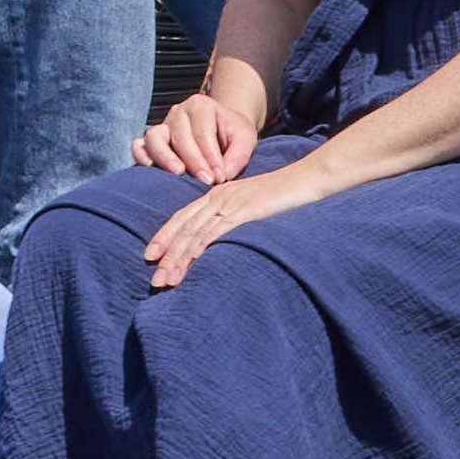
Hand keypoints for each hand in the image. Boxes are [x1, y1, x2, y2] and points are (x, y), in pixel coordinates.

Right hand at [134, 75, 259, 186]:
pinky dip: (141, 156)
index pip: (203, 133)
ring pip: (154, 138)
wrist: (222, 130)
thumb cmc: (233, 134)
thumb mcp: (245, 139)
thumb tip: (223, 176)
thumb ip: (238, 156)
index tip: (220, 178)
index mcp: (200, 105)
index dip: (211, 158)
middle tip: (206, 181)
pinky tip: (150, 168)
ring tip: (178, 173)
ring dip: (164, 157)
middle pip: (179, 136)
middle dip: (193, 161)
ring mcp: (162, 125)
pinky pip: (139, 145)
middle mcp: (178, 112)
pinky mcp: (151, 141)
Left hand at [142, 164, 310, 287]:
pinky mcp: (245, 210)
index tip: (150, 256)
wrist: (309, 178)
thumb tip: (223, 241)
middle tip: (154, 279)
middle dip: (166, 254)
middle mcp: (219, 196)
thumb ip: (236, 218)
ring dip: (178, 258)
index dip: (165, 236)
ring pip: (196, 232)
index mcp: (219, 194)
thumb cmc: (286, 195)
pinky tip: (190, 261)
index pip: (184, 217)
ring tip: (166, 280)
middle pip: (185, 227)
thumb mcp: (254, 206)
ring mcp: (231, 202)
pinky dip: (200, 246)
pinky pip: (217, 230)